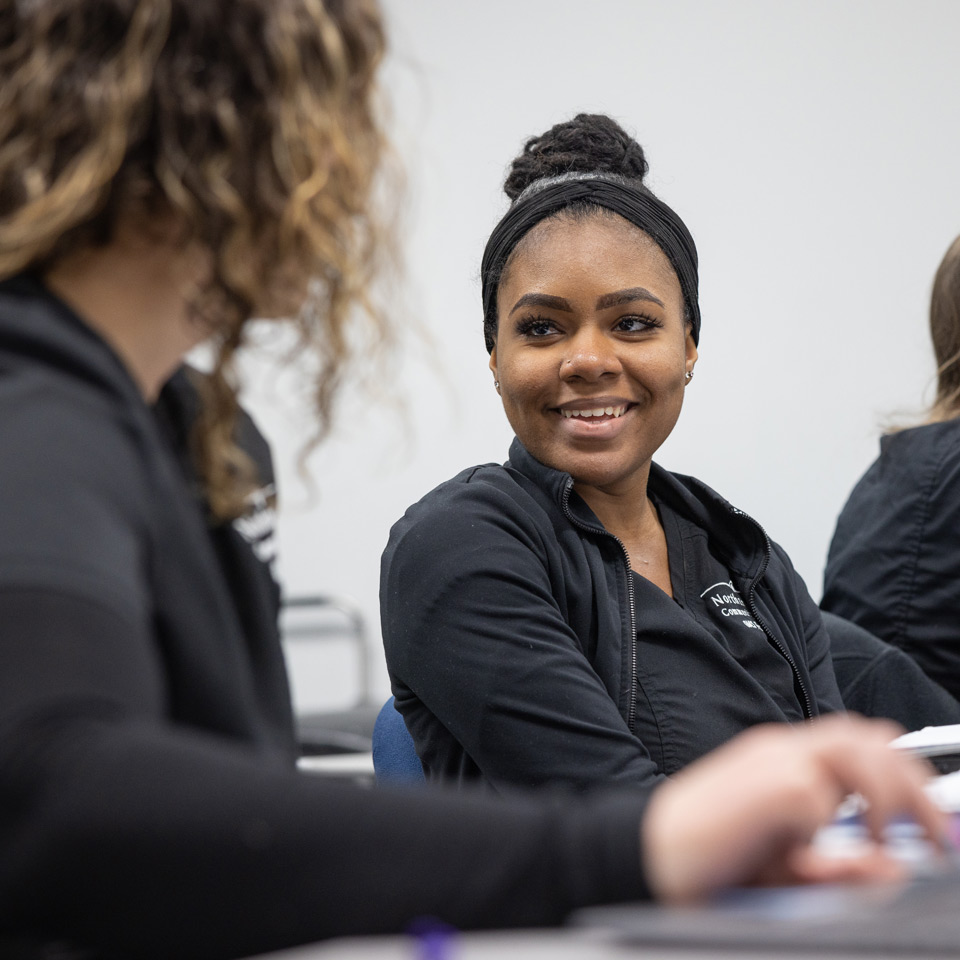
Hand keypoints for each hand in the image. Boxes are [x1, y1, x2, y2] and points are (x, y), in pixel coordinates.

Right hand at [642, 714, 945, 902]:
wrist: (650, 850)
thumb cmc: (706, 855)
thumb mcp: (784, 864)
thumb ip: (837, 866)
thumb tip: (889, 869)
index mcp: (783, 758)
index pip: (859, 742)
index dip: (903, 776)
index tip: (927, 822)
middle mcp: (781, 749)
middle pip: (867, 735)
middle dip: (911, 782)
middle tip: (933, 832)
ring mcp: (776, 761)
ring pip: (856, 747)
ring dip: (887, 793)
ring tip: (888, 835)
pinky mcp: (773, 786)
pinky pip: (822, 796)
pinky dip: (836, 825)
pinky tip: (817, 852)